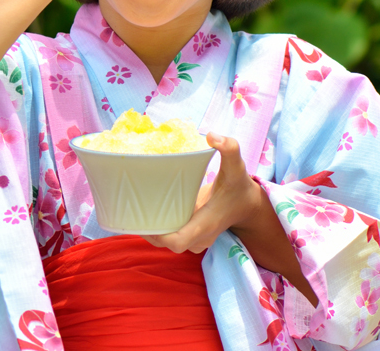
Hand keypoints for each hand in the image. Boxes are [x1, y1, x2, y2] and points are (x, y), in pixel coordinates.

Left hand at [144, 133, 263, 253]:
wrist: (247, 205)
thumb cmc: (239, 186)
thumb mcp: (237, 166)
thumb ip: (229, 149)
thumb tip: (212, 136)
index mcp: (206, 224)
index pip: (177, 241)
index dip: (159, 235)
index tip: (145, 217)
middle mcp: (199, 238)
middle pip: (164, 243)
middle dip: (147, 229)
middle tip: (132, 205)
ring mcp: (194, 240)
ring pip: (163, 241)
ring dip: (149, 228)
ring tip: (135, 207)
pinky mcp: (190, 236)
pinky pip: (168, 236)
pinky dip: (157, 227)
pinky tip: (146, 210)